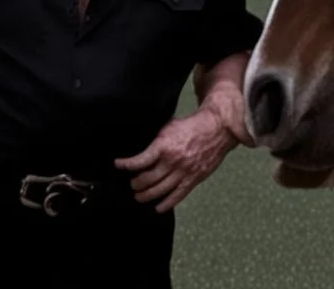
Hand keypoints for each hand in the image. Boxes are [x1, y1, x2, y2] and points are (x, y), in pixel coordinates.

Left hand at [114, 108, 237, 212]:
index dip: (126, 165)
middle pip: (148, 179)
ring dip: (146, 195)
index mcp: (164, 146)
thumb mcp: (168, 126)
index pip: (140, 160)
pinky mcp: (193, 179)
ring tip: (139, 196)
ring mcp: (183, 172)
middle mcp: (172, 161)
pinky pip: (178, 195)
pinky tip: (158, 208)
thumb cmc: (191, 126)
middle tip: (132, 184)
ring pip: (160, 190)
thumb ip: (155, 139)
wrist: (216, 129)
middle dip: (136, 183)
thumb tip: (140, 145)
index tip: (118, 165)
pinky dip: (167, 204)